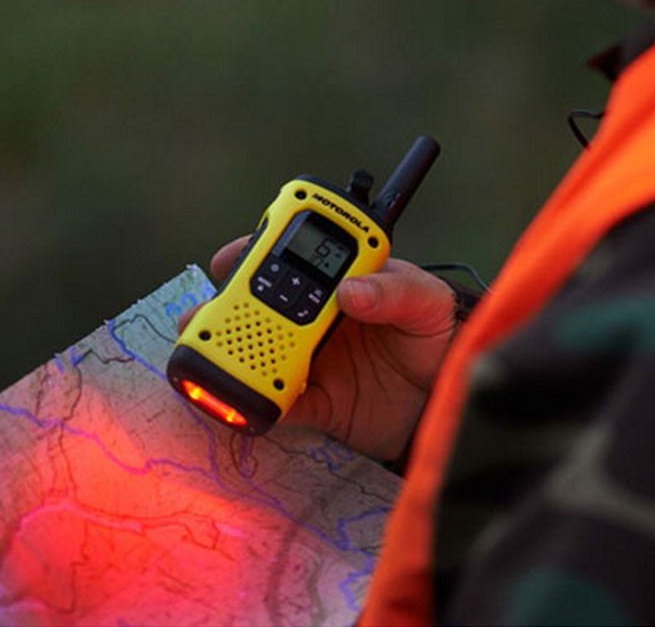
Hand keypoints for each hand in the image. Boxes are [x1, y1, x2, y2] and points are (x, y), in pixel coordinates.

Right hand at [181, 237, 459, 460]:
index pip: (292, 256)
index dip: (255, 249)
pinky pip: (277, 403)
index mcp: (340, 280)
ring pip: (257, 351)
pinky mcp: (315, 404)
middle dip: (224, 304)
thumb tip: (350, 291)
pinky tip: (247, 399)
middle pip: (259, 303)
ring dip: (228, 351)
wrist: (447, 396)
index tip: (231, 256)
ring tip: (211, 354)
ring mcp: (311, 359)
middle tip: (207, 311)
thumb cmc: (435, 335)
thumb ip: (396, 290)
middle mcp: (317, 317)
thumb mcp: (428, 302)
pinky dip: (257, 401)